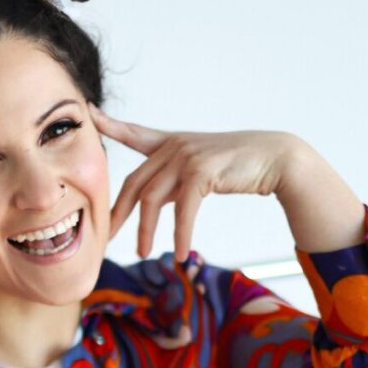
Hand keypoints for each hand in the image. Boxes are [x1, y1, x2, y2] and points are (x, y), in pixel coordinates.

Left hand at [90, 103, 301, 261]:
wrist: (276, 158)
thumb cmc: (239, 166)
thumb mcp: (199, 169)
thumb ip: (173, 182)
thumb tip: (152, 205)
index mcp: (171, 142)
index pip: (135, 133)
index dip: (112, 126)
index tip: (91, 114)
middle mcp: (174, 146)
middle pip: (134, 182)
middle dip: (118, 212)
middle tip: (105, 237)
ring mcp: (186, 156)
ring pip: (153, 199)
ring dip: (146, 230)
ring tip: (142, 253)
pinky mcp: (202, 171)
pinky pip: (183, 209)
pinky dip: (179, 234)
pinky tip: (179, 252)